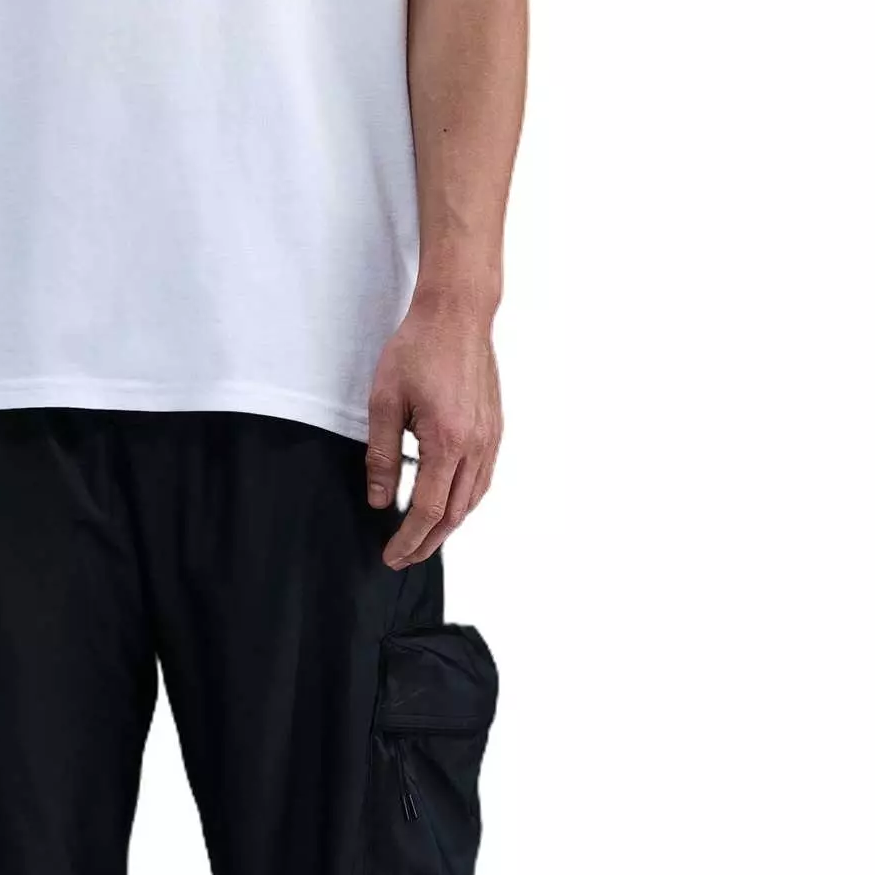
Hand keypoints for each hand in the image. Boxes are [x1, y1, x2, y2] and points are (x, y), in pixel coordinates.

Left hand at [365, 293, 501, 567]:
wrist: (457, 315)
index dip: (408, 539)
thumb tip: (379, 500)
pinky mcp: (495, 429)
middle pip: (453, 514)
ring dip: (446, 527)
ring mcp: (490, 439)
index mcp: (446, 442)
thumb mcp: (384, 402)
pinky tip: (447, 506)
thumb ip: (381, 456)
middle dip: (427, 543)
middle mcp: (475, 447)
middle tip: (403, 559)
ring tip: (422, 540)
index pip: (426, 509)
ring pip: (472, 501)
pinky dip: (464, 503)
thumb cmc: (417, 350)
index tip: (390, 556)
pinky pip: (482, 480)